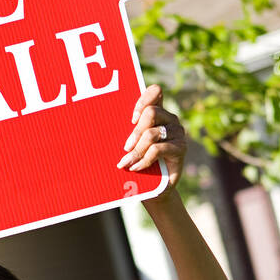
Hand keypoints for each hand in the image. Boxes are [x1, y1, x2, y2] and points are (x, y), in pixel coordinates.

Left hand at [116, 83, 187, 202]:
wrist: (155, 188)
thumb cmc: (138, 162)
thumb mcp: (131, 144)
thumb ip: (126, 131)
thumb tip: (98, 125)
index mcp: (158, 112)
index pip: (155, 91)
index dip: (143, 100)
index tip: (131, 119)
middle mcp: (170, 119)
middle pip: (151, 113)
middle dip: (135, 132)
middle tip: (125, 148)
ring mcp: (177, 133)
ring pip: (152, 134)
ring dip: (136, 150)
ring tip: (126, 163)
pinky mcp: (181, 148)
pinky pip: (157, 149)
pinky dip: (144, 160)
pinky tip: (136, 168)